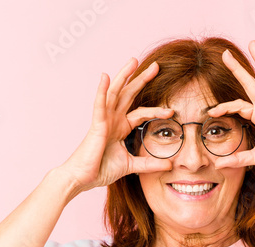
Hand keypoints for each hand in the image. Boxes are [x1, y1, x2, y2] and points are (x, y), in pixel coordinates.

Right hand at [58, 58, 174, 194]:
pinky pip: (99, 104)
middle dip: (142, 79)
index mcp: (120, 127)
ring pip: (115, 93)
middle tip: (156, 66)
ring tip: (134, 61)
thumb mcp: (131, 166)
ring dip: (124, 76)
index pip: (141, 112)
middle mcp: (113, 119)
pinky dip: (102, 90)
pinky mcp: (96, 125)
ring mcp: (104, 120)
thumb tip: (170, 165)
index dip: (156, 110)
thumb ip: (150, 164)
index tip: (171, 111)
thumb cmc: (101, 169)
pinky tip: (105, 77)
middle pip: (129, 94)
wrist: (83, 178)